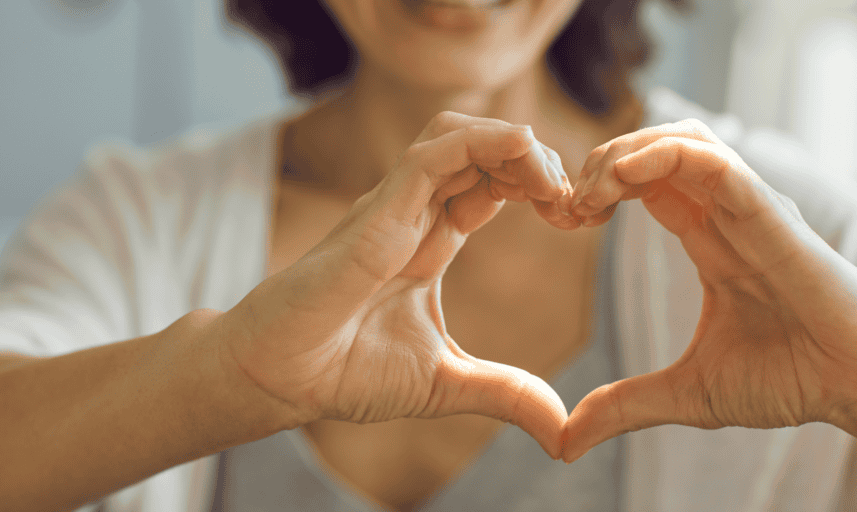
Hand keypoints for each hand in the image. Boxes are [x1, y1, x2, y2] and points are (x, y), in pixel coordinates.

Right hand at [218, 112, 573, 458]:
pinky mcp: (377, 213)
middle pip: (484, 150)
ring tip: (551, 182)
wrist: (280, 380)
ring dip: (514, 144)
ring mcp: (395, 207)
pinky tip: (522, 158)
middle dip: (537, 160)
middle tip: (573, 201)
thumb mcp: (447, 383)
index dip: (538, 187)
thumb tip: (563, 429)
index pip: (493, 184)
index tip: (576, 217)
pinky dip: (483, 143)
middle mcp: (415, 214)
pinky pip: (432, 154)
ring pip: (459, 135)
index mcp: (432, 241)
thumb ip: (506, 393)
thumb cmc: (344, 372)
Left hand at [562, 120, 856, 460]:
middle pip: (656, 150)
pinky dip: (665, 155)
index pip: (645, 184)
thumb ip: (625, 406)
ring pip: (684, 140)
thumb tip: (565, 442)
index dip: (597, 189)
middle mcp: (727, 216)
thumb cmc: (791, 379)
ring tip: (591, 190)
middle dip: (601, 162)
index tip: (563, 220)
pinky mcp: (772, 216)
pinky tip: (624, 176)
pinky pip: (716, 163)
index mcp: (709, 241)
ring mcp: (750, 210)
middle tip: (567, 204)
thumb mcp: (688, 393)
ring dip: (626, 151)